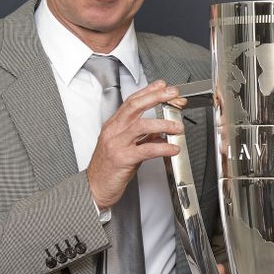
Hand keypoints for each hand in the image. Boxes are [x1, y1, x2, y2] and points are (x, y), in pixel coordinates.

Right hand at [86, 80, 184, 208]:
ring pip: (141, 126)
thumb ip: (143, 136)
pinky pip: (146, 150)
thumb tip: (162, 130)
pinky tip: (173, 149)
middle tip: (173, 94)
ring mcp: (117, 144)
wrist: (95, 187)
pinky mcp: (123, 159)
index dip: (149, 91)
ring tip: (178, 127)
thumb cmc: (109, 167)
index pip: (132, 101)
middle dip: (156, 97)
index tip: (163, 86)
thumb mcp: (126, 145)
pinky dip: (163, 147)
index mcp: (114, 125)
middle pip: (135, 106)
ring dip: (163, 124)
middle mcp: (114, 131)